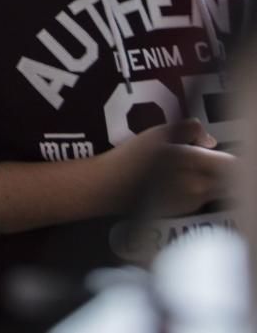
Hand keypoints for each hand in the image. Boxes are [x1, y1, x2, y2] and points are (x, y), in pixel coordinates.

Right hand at [109, 119, 234, 216]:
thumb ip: (191, 129)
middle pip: (225, 177)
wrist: (108, 187)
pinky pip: (200, 197)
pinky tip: (173, 181)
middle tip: (196, 158)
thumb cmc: (129, 158)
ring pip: (214, 187)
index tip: (214, 151)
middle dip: (216, 167)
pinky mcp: (184, 211)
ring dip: (206, 178)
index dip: (225, 156)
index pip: (232, 164)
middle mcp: (197, 187)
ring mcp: (192, 202)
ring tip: (182, 169)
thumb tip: (209, 141)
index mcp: (194, 164)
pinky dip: (194, 188)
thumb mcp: (158, 132)